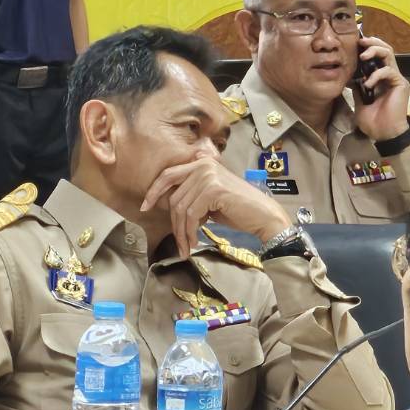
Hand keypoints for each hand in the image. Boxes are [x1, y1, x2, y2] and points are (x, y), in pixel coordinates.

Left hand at [140, 152, 292, 257]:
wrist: (264, 217)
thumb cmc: (237, 210)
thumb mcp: (208, 198)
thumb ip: (190, 194)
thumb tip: (168, 205)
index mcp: (201, 163)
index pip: (168, 175)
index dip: (154, 191)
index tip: (144, 206)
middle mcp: (203, 165)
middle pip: (174, 196)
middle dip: (173, 222)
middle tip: (177, 241)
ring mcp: (208, 176)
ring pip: (181, 208)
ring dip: (181, 231)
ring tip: (186, 246)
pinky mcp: (213, 190)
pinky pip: (191, 214)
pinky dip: (189, 231)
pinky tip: (194, 241)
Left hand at [351, 34, 409, 141]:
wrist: (382, 131)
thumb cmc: (371, 117)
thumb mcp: (358, 96)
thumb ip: (355, 83)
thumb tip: (345, 72)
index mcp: (378, 76)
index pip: (375, 55)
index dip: (366, 47)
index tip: (353, 43)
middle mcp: (388, 74)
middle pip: (385, 49)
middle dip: (372, 43)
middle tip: (360, 42)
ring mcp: (395, 78)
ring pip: (389, 54)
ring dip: (375, 51)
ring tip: (362, 57)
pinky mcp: (400, 84)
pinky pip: (389, 71)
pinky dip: (376, 75)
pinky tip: (367, 83)